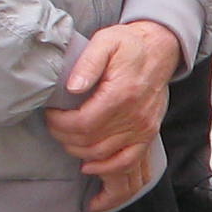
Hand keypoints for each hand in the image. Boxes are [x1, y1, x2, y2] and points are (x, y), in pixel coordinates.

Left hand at [49, 19, 185, 207]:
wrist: (160, 49)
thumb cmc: (130, 44)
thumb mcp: (106, 42)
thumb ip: (88, 63)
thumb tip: (72, 87)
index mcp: (122, 94)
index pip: (83, 123)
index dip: (60, 124)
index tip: (51, 115)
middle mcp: (135, 115)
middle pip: (90, 142)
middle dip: (64, 137)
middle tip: (54, 125)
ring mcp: (143, 128)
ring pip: (103, 155)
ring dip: (79, 151)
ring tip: (66, 138)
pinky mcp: (148, 134)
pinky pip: (127, 162)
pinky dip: (106, 169)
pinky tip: (89, 167)